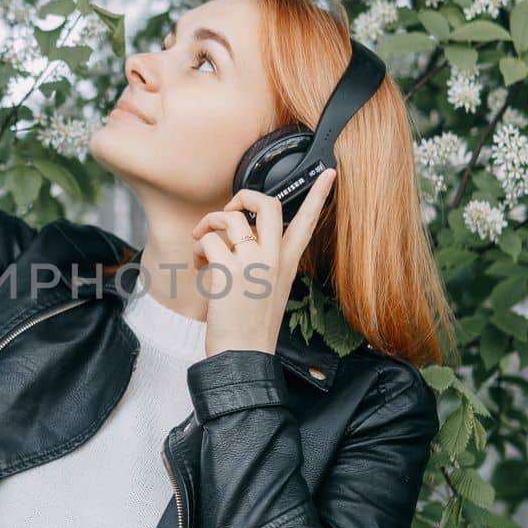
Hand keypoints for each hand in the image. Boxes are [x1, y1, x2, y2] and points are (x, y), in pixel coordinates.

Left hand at [191, 168, 336, 356]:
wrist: (244, 355)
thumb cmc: (252, 325)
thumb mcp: (271, 289)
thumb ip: (264, 260)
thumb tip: (241, 234)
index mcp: (288, 262)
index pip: (309, 221)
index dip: (320, 194)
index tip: (329, 172)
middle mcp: (274, 258)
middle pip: (268, 204)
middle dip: (244, 197)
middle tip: (230, 211)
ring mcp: (253, 264)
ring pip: (231, 218)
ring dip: (209, 224)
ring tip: (203, 243)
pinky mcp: (229, 272)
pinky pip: (208, 239)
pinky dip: (198, 247)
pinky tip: (199, 263)